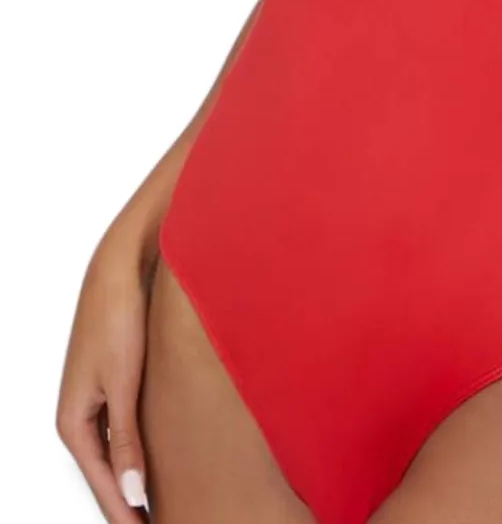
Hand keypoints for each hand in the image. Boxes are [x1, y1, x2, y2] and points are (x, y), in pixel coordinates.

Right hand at [56, 225, 153, 521]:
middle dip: (130, 505)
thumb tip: (134, 494)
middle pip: (108, 474)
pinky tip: (157, 462)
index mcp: (73, 422)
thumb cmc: (118, 318)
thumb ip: (128, 439)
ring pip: (116, 454)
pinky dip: (138, 452)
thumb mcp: (123, 382)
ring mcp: (95, 399)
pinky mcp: (113, 383)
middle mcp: (79, 415)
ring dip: (136, 480)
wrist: (122, 267)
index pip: (103, 485)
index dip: (127, 515)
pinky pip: (123, 431)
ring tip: (164, 507)